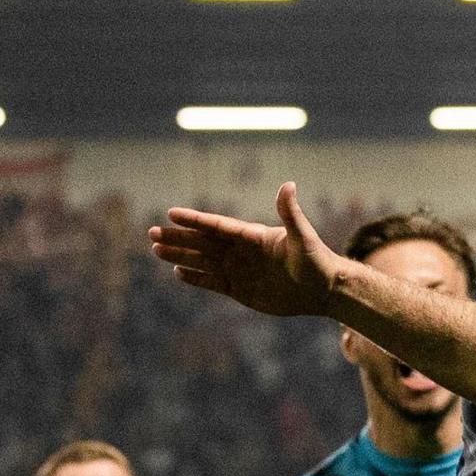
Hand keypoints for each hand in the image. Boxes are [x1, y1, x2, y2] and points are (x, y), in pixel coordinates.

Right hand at [150, 182, 345, 317]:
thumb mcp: (304, 238)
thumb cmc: (317, 261)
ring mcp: (240, 270)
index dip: (195, 220)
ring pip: (203, 262)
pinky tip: (178, 272)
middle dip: (178, 238)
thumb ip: (291, 213)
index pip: (217, 226)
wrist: (324, 290)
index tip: (172, 213)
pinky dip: (196, 278)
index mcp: (252, 236)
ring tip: (156, 250)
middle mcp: (242, 251)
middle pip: (203, 243)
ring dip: (180, 256)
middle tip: (151, 233)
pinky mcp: (242, 290)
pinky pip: (213, 282)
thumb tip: (288, 185)